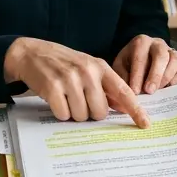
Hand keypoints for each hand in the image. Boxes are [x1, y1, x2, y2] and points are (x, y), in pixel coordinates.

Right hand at [3, 38, 150, 127]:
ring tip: (65, 97)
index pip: (123, 91)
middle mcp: (87, 72)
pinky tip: (55, 99)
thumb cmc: (63, 63)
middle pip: (100, 112)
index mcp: (100, 67)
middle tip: (79, 100)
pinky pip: (64, 115)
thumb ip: (106, 86)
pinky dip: (60, 112)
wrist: (31, 53)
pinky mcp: (53, 88)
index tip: (145, 123)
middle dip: (90, 113)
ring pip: (82, 116)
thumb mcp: (88, 68)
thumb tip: (124, 107)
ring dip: (73, 113)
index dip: (135, 110)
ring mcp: (70, 79)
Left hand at [113, 35, 176, 93]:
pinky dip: (176, 80)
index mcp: (141, 42)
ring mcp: (171, 51)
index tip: (135, 91)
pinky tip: (167, 89)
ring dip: (166, 77)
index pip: (140, 57)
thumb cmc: (129, 63)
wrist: (141, 58)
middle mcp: (158, 43)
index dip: (138, 75)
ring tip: (158, 91)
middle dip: (155, 75)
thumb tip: (130, 91)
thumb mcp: (120, 67)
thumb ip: (123, 77)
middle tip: (149, 91)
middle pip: (161, 55)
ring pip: (175, 60)